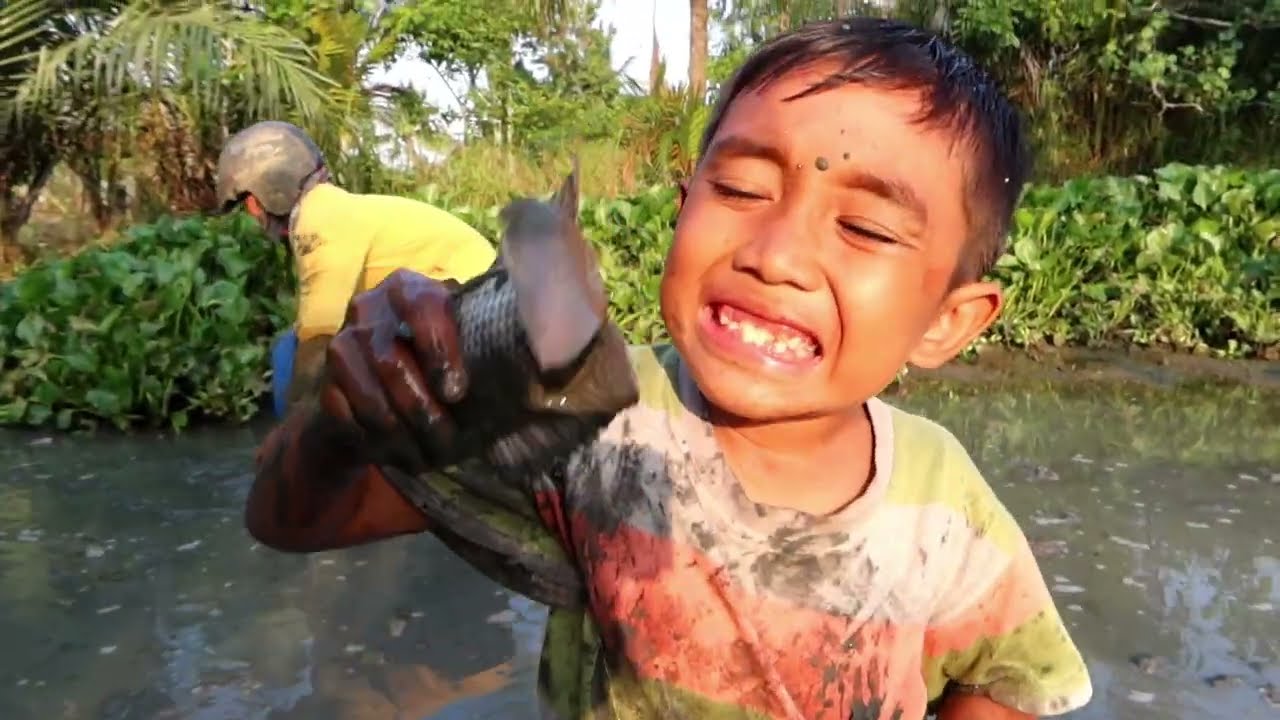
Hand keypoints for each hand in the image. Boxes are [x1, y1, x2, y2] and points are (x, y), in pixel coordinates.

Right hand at [317, 269, 468, 472]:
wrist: (381, 388)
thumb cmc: (438, 364)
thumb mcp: (463, 346)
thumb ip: (485, 347)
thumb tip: (533, 378)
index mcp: (407, 289)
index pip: (420, 303)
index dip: (438, 347)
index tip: (455, 391)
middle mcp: (368, 308)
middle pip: (390, 360)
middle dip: (422, 409)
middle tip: (446, 440)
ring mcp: (341, 346)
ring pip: (368, 395)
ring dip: (400, 432)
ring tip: (426, 456)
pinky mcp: (326, 384)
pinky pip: (347, 417)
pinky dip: (375, 441)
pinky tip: (398, 454)